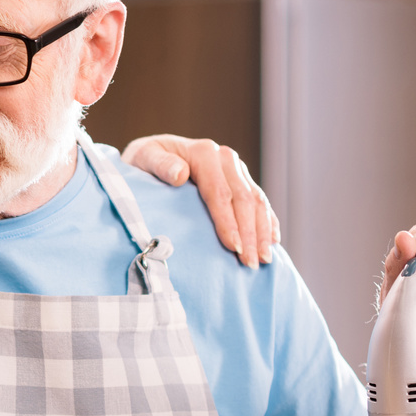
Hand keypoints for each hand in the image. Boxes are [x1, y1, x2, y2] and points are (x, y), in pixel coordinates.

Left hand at [122, 134, 277, 267]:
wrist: (150, 153)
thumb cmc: (142, 161)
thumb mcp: (143, 157)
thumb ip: (159, 164)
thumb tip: (180, 174)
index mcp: (204, 153)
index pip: (220, 193)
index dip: (229, 222)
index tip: (233, 247)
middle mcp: (224, 158)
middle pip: (243, 200)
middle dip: (250, 234)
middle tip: (251, 263)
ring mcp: (235, 168)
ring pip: (257, 201)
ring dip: (262, 232)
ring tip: (264, 259)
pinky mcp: (240, 178)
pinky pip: (260, 200)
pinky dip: (268, 220)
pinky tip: (273, 240)